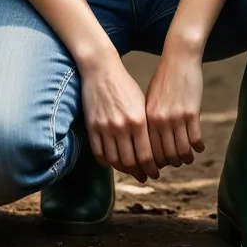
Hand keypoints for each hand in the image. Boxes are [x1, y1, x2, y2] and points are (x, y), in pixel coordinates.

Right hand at [80, 55, 161, 182]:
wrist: (101, 69)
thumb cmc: (125, 85)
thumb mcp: (141, 103)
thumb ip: (146, 126)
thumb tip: (152, 150)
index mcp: (138, 120)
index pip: (146, 155)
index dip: (151, 168)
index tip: (155, 173)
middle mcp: (122, 126)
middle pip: (130, 162)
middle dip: (139, 172)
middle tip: (143, 176)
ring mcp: (105, 128)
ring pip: (114, 161)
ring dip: (123, 170)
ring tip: (129, 171)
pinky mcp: (92, 127)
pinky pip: (99, 154)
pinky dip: (106, 162)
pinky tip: (113, 162)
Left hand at [145, 50, 204, 168]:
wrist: (179, 58)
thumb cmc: (164, 78)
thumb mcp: (150, 98)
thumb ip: (150, 119)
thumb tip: (150, 141)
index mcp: (147, 117)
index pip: (149, 151)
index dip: (155, 162)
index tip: (160, 165)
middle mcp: (160, 120)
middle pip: (165, 155)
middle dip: (172, 163)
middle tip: (177, 164)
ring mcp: (176, 118)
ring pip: (181, 150)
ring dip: (186, 158)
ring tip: (188, 158)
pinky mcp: (192, 113)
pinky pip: (195, 139)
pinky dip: (197, 147)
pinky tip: (199, 148)